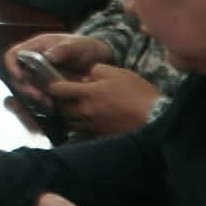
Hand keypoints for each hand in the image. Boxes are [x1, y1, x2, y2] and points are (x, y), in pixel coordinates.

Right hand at [2, 32, 113, 102]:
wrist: (99, 58)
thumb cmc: (85, 46)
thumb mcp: (76, 45)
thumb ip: (63, 50)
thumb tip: (47, 56)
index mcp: (36, 47)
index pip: (14, 54)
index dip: (11, 66)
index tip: (20, 77)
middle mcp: (34, 61)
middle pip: (18, 76)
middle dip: (25, 88)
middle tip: (38, 96)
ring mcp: (40, 75)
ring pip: (28, 88)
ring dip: (35, 98)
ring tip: (48, 104)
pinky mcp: (48, 87)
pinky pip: (40, 95)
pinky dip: (44, 102)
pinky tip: (53, 106)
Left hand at [46, 65, 163, 136]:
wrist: (154, 117)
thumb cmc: (138, 92)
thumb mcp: (118, 72)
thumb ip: (97, 71)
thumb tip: (86, 76)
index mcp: (88, 93)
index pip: (59, 90)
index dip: (52, 86)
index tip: (51, 84)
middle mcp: (85, 111)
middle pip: (60, 108)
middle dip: (57, 102)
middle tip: (59, 97)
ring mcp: (91, 125)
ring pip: (68, 122)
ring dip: (66, 115)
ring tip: (69, 109)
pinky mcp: (98, 135)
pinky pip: (80, 131)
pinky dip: (77, 126)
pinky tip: (83, 120)